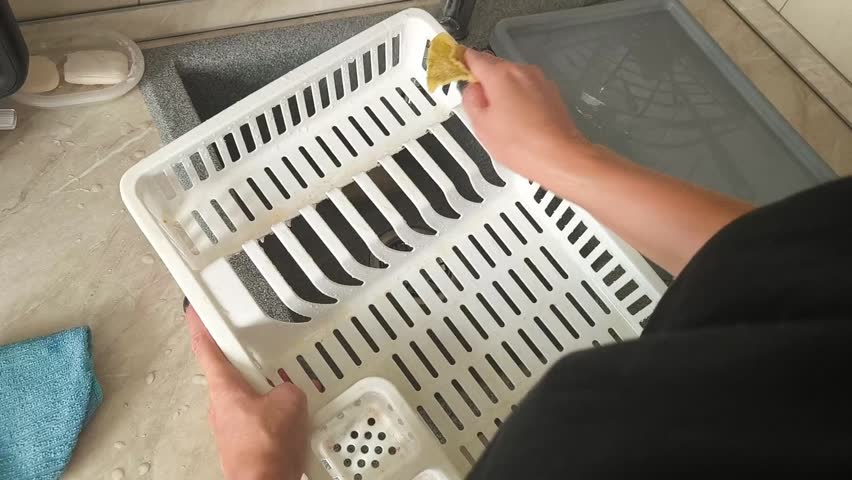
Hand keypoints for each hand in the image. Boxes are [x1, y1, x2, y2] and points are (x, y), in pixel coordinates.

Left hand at [186, 305, 308, 479]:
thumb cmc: (267, 449)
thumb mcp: (290, 401)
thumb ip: (288, 386)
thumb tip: (291, 389)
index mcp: (225, 388)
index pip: (206, 348)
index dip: (199, 326)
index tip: (193, 311)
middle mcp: (220, 406)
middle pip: (229, 372)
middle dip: (248, 362)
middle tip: (260, 351)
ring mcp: (229, 426)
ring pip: (246, 396)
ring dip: (263, 390)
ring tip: (286, 389)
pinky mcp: (242, 441)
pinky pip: (257, 417)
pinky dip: (270, 413)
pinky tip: (288, 419)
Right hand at [462, 49, 590, 180]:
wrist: (558, 156)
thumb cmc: (523, 144)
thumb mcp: (480, 125)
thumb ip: (470, 99)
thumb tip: (471, 91)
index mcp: (501, 74)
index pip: (473, 57)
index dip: (461, 62)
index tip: (456, 67)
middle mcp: (522, 71)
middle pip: (495, 67)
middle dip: (484, 83)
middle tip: (479, 106)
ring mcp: (540, 81)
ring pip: (513, 79)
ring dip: (503, 92)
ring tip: (502, 121)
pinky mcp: (551, 93)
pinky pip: (528, 90)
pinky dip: (520, 100)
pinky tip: (518, 123)